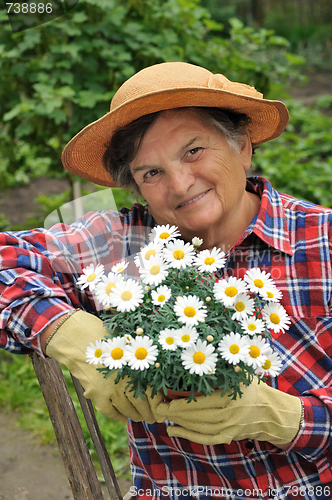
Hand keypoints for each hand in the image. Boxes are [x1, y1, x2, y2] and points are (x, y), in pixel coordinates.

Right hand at [46, 310, 162, 422]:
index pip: (152, 391)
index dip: (158, 403)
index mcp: (135, 366)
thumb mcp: (126, 343)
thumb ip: (138, 358)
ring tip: (140, 417)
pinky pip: (109, 411)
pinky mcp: (96, 394)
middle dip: (149, 413)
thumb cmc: (105, 336)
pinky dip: (118, 416)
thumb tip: (154, 374)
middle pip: (141, 403)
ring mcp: (110, 389)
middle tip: (153, 418)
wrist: (77, 337)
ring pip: (127, 409)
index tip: (162, 408)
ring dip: (135, 416)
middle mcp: (125, 379)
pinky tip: (123, 416)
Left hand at [154, 378, 302, 445]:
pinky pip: (204, 439)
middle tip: (160, 405)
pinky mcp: (228, 437)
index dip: (181, 401)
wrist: (271, 412)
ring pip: (198, 427)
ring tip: (165, 415)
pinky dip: (187, 436)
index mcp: (231, 397)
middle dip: (176, 412)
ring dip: (179, 422)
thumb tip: (195, 359)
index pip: (201, 401)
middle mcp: (230, 415)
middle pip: (197, 416)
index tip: (166, 396)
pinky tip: (173, 431)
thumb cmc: (252, 388)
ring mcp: (229, 429)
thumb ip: (219, 370)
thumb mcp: (239, 374)